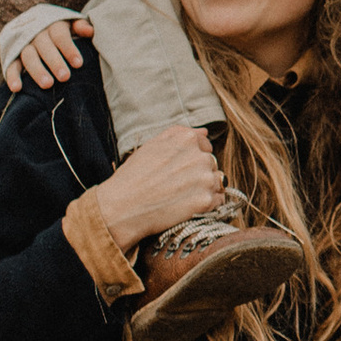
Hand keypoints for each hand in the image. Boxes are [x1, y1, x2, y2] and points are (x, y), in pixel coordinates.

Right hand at [1, 15, 91, 91]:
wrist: (31, 24)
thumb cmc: (59, 31)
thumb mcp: (70, 24)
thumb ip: (80, 27)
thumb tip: (90, 31)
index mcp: (52, 26)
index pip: (60, 35)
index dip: (69, 48)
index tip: (78, 64)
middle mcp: (36, 34)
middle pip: (44, 46)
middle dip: (55, 61)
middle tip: (65, 77)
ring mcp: (23, 45)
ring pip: (28, 56)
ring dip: (37, 70)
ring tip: (47, 84)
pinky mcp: (12, 56)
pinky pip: (11, 65)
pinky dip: (12, 76)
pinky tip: (16, 88)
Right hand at [89, 121, 230, 253]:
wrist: (122, 208)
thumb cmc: (133, 177)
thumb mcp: (151, 145)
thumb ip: (179, 134)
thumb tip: (204, 132)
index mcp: (187, 139)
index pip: (205, 146)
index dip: (192, 160)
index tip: (179, 171)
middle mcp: (200, 156)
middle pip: (211, 164)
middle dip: (200, 174)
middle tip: (177, 186)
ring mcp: (205, 179)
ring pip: (217, 182)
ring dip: (206, 189)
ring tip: (182, 197)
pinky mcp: (206, 201)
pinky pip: (219, 201)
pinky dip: (209, 206)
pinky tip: (190, 207)